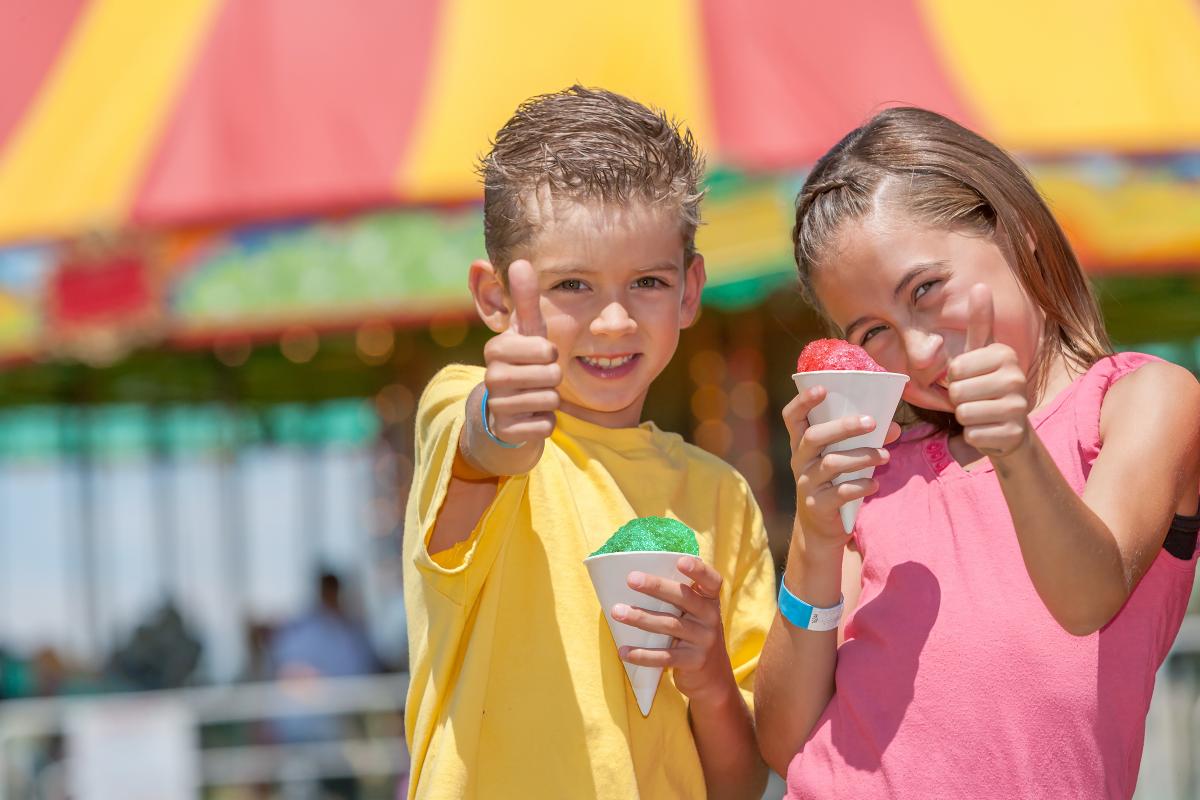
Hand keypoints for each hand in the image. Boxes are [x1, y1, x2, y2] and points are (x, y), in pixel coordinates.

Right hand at [481, 260, 561, 445]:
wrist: (505, 412)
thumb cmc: (522, 364)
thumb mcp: (526, 333)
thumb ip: (525, 300)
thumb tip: (520, 261)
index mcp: (496, 349)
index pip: (546, 350)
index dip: (550, 355)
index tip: (537, 357)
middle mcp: (491, 376)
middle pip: (552, 376)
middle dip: (552, 379)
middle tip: (537, 379)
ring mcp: (497, 405)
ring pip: (550, 400)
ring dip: (549, 400)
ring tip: (533, 396)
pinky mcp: (506, 431)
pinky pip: (545, 425)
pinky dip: (545, 423)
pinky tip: (530, 417)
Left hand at [612, 556, 734, 706]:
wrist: (714, 679)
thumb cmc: (694, 636)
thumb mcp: (695, 616)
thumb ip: (679, 599)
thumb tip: (636, 579)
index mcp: (710, 601)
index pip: (712, 580)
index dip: (698, 570)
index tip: (680, 561)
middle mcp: (711, 618)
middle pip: (684, 598)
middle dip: (656, 586)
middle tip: (631, 579)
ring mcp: (704, 640)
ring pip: (670, 625)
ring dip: (641, 618)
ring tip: (617, 612)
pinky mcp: (694, 662)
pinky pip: (665, 657)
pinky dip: (642, 654)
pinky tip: (623, 652)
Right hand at [782, 390, 896, 546]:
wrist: (820, 528)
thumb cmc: (834, 483)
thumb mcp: (843, 458)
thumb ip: (864, 441)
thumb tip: (894, 428)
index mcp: (802, 444)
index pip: (792, 417)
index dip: (803, 401)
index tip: (822, 388)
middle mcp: (799, 461)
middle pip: (814, 436)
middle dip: (844, 427)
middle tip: (872, 422)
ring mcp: (806, 484)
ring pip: (831, 463)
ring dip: (862, 456)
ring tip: (885, 456)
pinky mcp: (817, 505)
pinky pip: (840, 492)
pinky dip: (861, 486)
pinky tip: (875, 484)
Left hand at [947, 284, 1030, 457]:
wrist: (1011, 429)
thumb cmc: (987, 387)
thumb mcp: (982, 353)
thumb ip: (981, 322)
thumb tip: (981, 284)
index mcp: (1005, 355)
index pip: (954, 369)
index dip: (954, 379)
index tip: (972, 380)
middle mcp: (1015, 378)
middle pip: (957, 392)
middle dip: (959, 400)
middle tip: (977, 400)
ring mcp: (1017, 408)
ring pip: (963, 413)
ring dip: (966, 418)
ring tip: (982, 414)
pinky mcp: (1013, 434)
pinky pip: (971, 434)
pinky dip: (974, 436)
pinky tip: (989, 430)